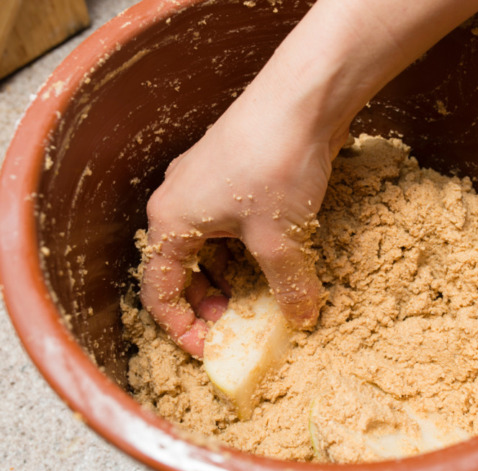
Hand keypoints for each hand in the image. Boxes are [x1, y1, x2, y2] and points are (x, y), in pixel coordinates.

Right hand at [140, 81, 349, 357]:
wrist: (301, 99)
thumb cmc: (274, 166)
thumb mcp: (279, 238)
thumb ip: (288, 286)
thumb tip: (301, 318)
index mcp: (172, 220)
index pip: (159, 289)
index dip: (182, 326)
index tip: (212, 347)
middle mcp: (181, 200)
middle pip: (183, 267)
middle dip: (210, 301)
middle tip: (241, 322)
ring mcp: (208, 183)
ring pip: (211, 245)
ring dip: (233, 275)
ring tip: (264, 294)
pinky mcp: (236, 173)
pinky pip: (233, 224)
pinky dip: (249, 248)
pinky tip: (278, 257)